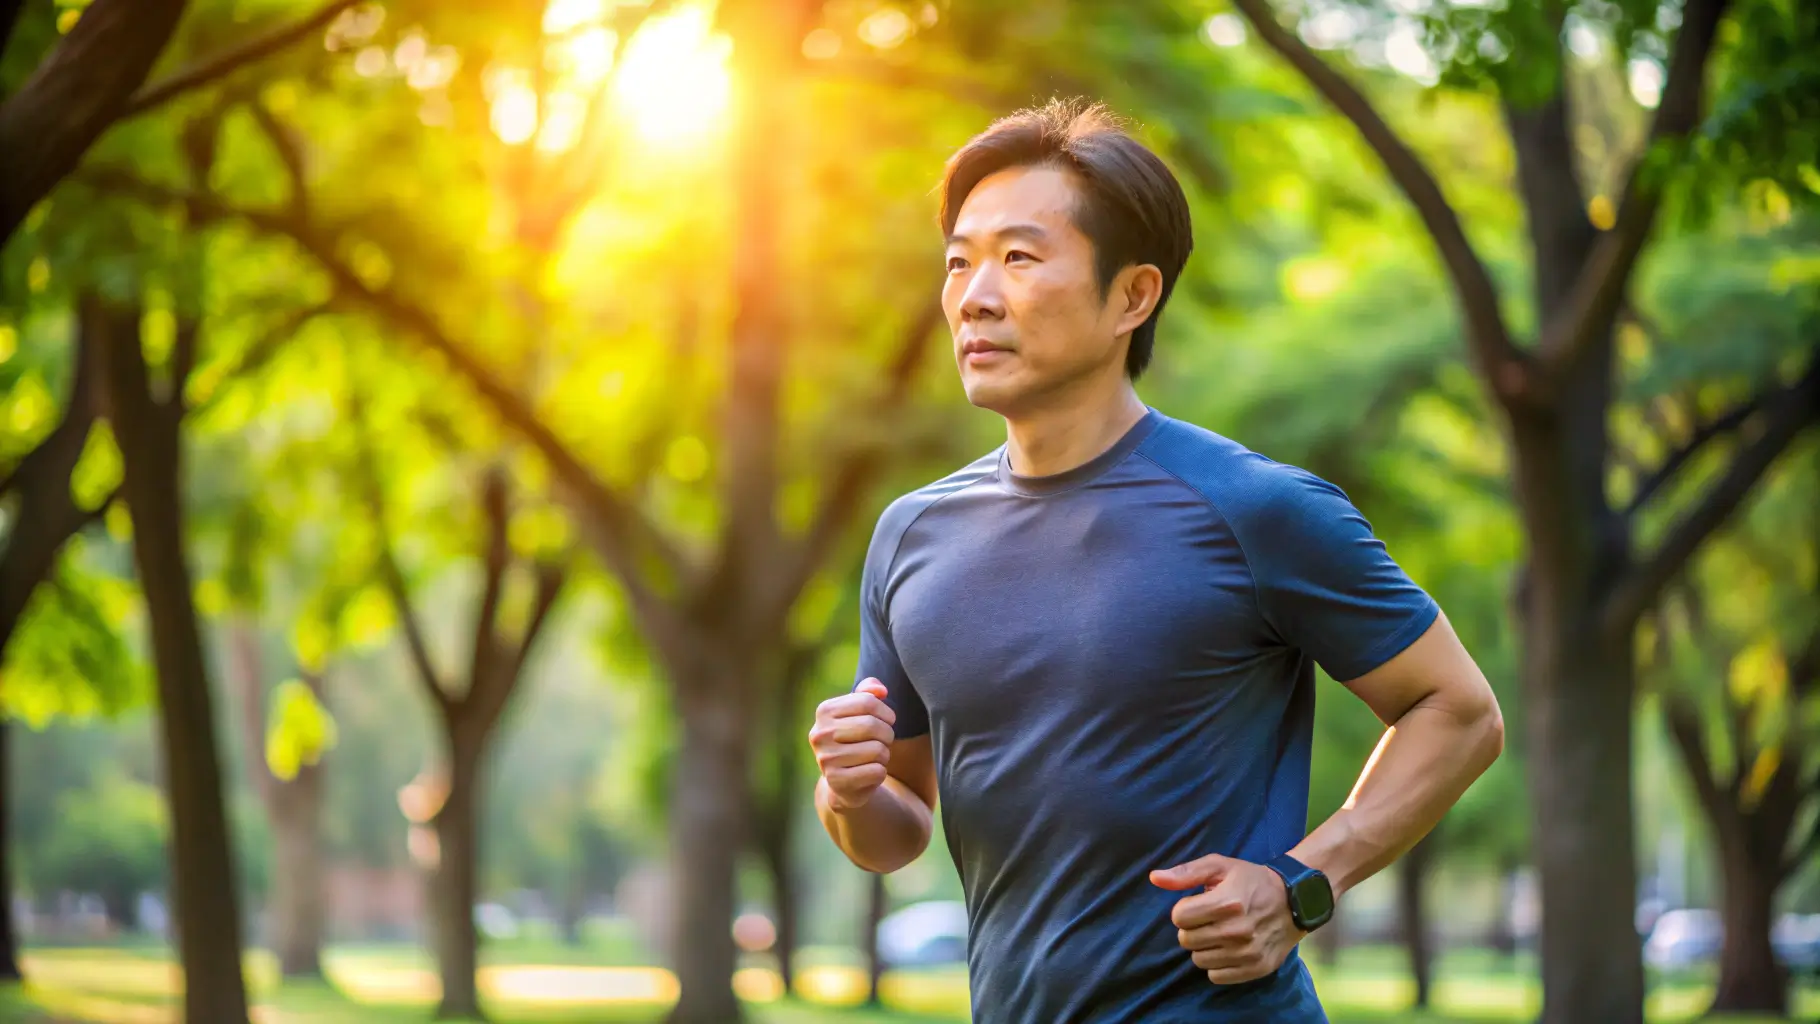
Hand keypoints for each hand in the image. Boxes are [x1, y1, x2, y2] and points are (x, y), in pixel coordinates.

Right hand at [809, 678, 897, 811]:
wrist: (843, 780)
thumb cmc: (855, 739)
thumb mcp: (859, 713)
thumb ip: (868, 693)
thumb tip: (881, 690)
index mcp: (824, 711)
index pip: (868, 702)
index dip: (886, 712)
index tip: (888, 721)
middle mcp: (820, 734)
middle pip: (871, 725)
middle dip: (887, 734)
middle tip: (884, 741)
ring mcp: (826, 759)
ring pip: (877, 750)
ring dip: (884, 754)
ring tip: (874, 757)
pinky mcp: (836, 781)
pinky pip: (876, 771)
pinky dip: (881, 772)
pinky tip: (869, 772)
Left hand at [1150, 853, 1305, 985]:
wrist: (1295, 900)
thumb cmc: (1251, 880)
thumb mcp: (1220, 866)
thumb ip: (1186, 873)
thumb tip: (1154, 878)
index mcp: (1227, 903)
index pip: (1179, 917)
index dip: (1184, 909)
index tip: (1197, 903)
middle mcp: (1237, 931)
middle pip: (1186, 940)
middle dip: (1191, 928)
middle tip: (1208, 918)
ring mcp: (1247, 953)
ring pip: (1198, 960)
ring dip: (1203, 947)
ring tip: (1219, 932)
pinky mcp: (1256, 968)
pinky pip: (1216, 976)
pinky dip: (1217, 964)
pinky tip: (1228, 948)